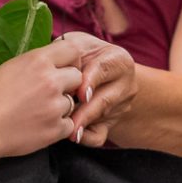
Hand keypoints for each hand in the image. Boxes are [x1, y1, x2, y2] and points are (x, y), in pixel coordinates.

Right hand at [0, 42, 85, 158]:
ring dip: (61, 106)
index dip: (70, 60)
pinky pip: (69, 124)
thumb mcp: (7, 68)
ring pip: (72, 102)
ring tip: (37, 111)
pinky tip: (39, 126)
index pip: (73, 50)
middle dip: (67, 84)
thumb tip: (49, 64)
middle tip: (50, 93)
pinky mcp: (55, 129)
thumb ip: (33, 65)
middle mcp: (51, 81)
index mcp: (38, 61)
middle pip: (78, 77)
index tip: (64, 68)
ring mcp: (55, 106)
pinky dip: (58, 126)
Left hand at [58, 31, 137, 146]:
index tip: (80, 92)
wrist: (100, 72)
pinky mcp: (110, 124)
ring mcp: (120, 106)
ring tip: (66, 127)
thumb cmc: (84, 55)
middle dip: (86, 109)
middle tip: (68, 115)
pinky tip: (73, 136)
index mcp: (119, 60)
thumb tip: (56, 66)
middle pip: (105, 99)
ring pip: (101, 118)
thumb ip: (71, 51)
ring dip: (81, 123)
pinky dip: (86, 138)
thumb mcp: (80, 44)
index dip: (91, 80)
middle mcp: (125, 84)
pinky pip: (99, 136)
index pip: (104, 69)